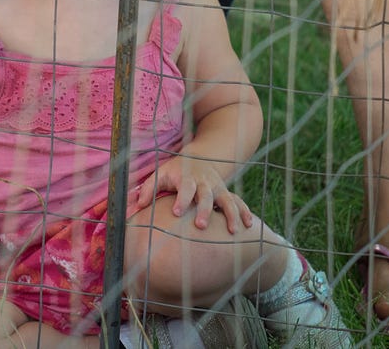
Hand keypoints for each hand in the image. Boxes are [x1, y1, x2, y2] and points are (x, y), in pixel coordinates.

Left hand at [137, 156, 253, 233]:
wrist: (199, 158)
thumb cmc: (175, 171)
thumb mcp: (160, 174)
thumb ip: (148, 189)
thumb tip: (138, 205)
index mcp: (187, 178)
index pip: (184, 188)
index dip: (181, 199)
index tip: (177, 212)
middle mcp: (204, 183)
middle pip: (206, 196)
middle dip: (204, 210)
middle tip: (200, 225)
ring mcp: (218, 187)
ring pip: (227, 200)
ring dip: (230, 214)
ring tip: (233, 231)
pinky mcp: (226, 193)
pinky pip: (238, 202)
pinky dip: (244, 212)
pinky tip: (249, 226)